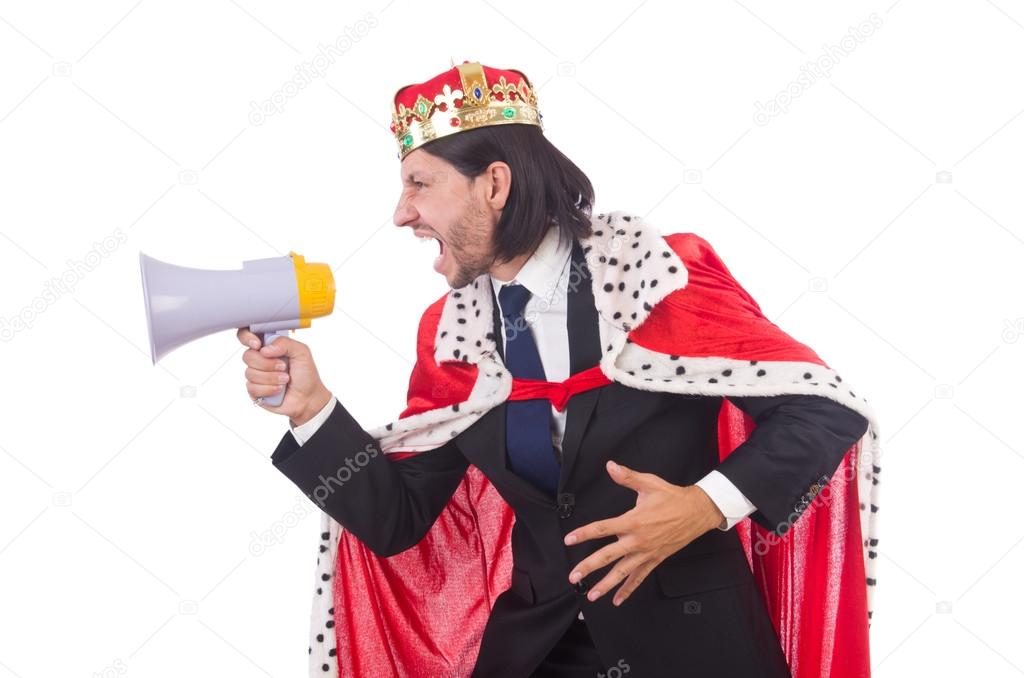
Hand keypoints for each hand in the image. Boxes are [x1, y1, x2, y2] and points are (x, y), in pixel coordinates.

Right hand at [236, 328, 331, 426]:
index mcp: (269, 347)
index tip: (257, 345)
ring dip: (271, 378)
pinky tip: (279, 390)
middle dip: (267, 364)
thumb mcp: (302, 352)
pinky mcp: (254, 391)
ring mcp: (256, 375)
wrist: (308, 398)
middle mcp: (260, 359)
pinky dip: (268, 389)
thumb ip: (284, 343)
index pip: (247, 336)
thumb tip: (264, 349)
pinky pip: (252, 387)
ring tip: (285, 380)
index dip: (247, 338)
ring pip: (250, 373)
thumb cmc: (305, 375)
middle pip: (248, 356)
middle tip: (283, 367)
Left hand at [564, 460, 724, 606]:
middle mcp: (638, 540)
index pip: (603, 528)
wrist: (697, 511)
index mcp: (633, 521)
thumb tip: (610, 466)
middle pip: (608, 556)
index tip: (569, 540)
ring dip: (606, 584)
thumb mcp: (649, 483)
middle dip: (589, 567)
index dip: (584, 534)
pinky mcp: (655, 559)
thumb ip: (627, 476)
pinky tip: (618, 599)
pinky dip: (628, 589)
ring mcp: (647, 553)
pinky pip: (640, 577)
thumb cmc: (673, 497)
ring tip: (592, 595)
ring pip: (623, 572)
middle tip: (573, 576)